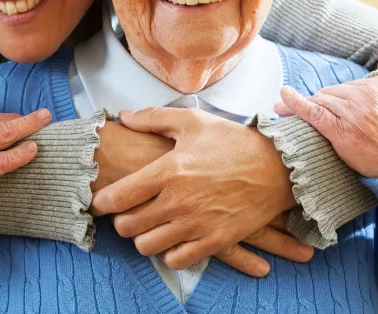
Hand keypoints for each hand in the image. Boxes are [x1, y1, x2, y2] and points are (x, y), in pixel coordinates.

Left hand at [91, 107, 309, 276]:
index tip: (99, 202)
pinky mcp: (215, 241)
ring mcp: (197, 224)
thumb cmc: (233, 141)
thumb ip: (154, 118)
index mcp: (169, 170)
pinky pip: (176, 260)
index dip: (101, 202)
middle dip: (121, 221)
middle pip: (127, 226)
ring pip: (147, 246)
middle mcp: (178, 201)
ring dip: (143, 237)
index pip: (118, 197)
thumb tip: (124, 117)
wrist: (278, 167)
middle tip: (126, 213)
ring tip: (148, 225)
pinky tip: (172, 238)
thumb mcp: (193, 121)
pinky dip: (169, 252)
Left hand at [275, 52, 377, 179]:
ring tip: (283, 110)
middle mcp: (367, 95)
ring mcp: (353, 113)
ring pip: (322, 101)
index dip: (339, 97)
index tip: (331, 104)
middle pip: (332, 93)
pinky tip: (282, 96)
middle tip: (309, 113)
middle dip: (321, 103)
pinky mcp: (341, 131)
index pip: (349, 86)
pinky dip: (295, 103)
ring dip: (305, 105)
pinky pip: (313, 112)